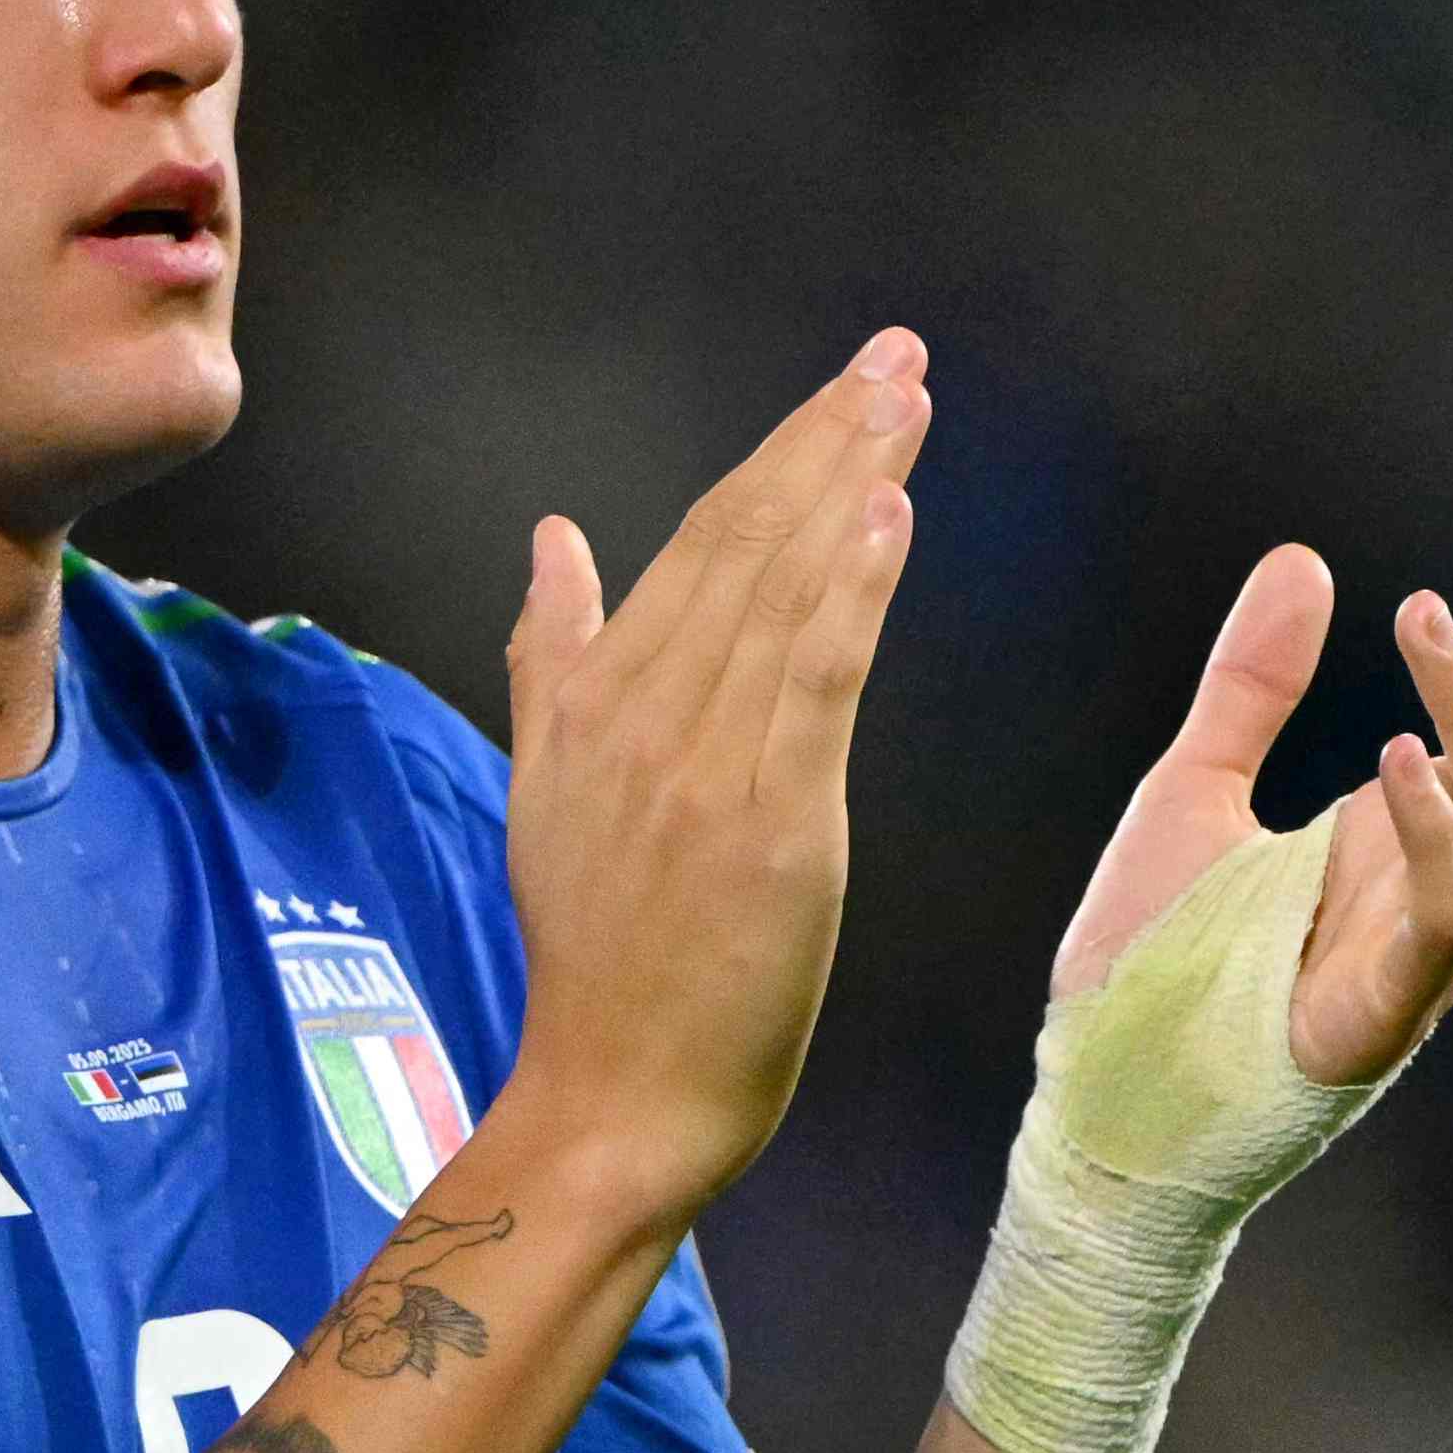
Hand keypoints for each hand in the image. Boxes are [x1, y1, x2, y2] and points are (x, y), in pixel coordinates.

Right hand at [496, 331, 930, 1217]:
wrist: (613, 1092)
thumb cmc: (600, 955)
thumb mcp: (547, 789)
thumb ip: (553, 655)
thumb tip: (550, 537)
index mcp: (596, 699)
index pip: (700, 544)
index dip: (777, 457)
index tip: (846, 387)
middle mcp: (645, 713)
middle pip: (745, 545)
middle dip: (826, 441)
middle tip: (897, 360)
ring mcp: (705, 764)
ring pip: (783, 594)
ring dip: (850, 486)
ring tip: (905, 404)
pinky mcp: (771, 820)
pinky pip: (813, 681)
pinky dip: (851, 590)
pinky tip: (888, 512)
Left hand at [1048, 503, 1452, 1079]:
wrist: (1109, 1107)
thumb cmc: (1160, 962)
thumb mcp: (1195, 786)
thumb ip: (1253, 683)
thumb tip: (1303, 557)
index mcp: (1427, 824)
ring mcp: (1431, 941)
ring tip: (1419, 608)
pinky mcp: (1390, 1005)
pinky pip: (1447, 908)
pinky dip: (1436, 828)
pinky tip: (1400, 754)